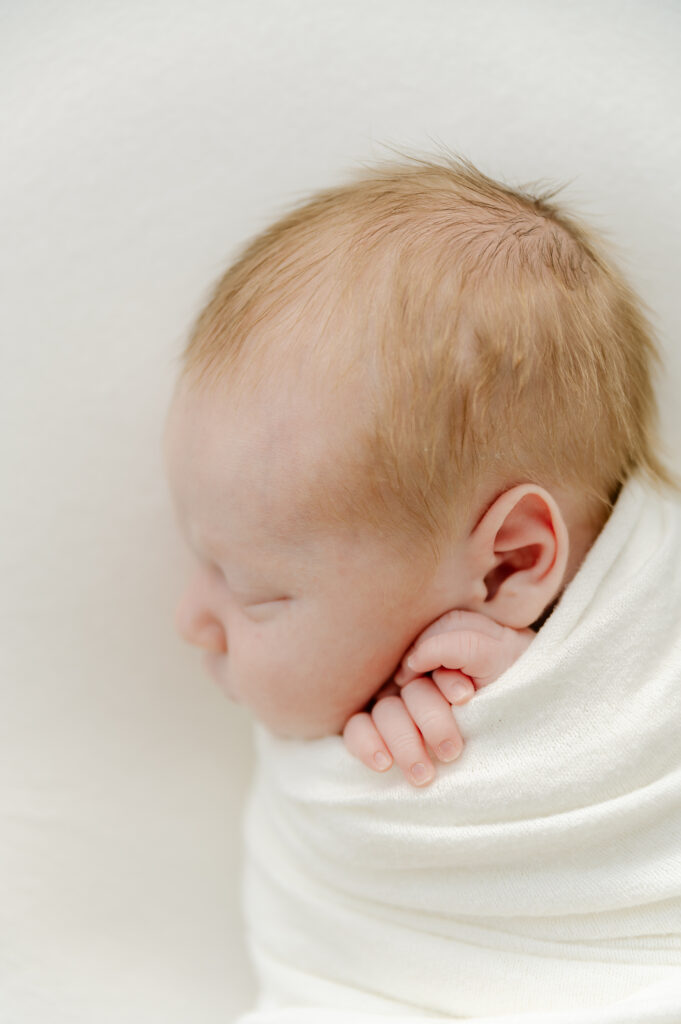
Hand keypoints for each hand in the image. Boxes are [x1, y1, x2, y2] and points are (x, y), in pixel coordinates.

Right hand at [342, 610, 533, 786]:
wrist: (536, 738)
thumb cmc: (520, 689)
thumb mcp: (505, 656)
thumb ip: (465, 642)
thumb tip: (413, 659)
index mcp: (445, 643)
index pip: (424, 647)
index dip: (442, 676)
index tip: (466, 697)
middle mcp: (418, 671)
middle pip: (407, 687)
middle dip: (430, 720)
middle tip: (452, 750)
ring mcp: (398, 700)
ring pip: (384, 712)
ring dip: (404, 743)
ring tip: (426, 774)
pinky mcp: (382, 729)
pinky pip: (357, 728)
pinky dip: (365, 744)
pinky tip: (384, 763)